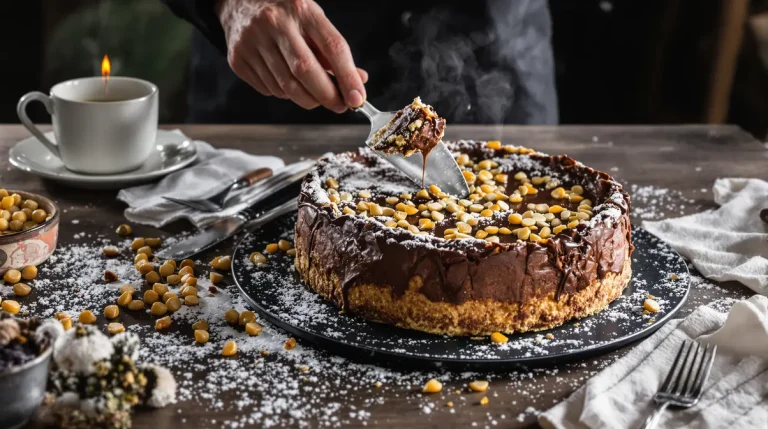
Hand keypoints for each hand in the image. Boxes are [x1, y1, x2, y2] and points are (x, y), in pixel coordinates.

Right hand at [217, 0, 367, 112]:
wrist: (238, 1)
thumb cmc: (284, 12)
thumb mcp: (313, 19)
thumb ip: (333, 51)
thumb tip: (358, 81)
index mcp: (301, 9)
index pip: (332, 46)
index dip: (348, 77)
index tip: (357, 99)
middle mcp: (275, 23)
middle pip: (305, 71)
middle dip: (327, 96)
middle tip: (339, 106)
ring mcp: (252, 41)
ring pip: (286, 87)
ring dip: (306, 98)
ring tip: (313, 92)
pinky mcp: (237, 59)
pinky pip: (269, 90)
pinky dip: (284, 94)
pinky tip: (286, 80)